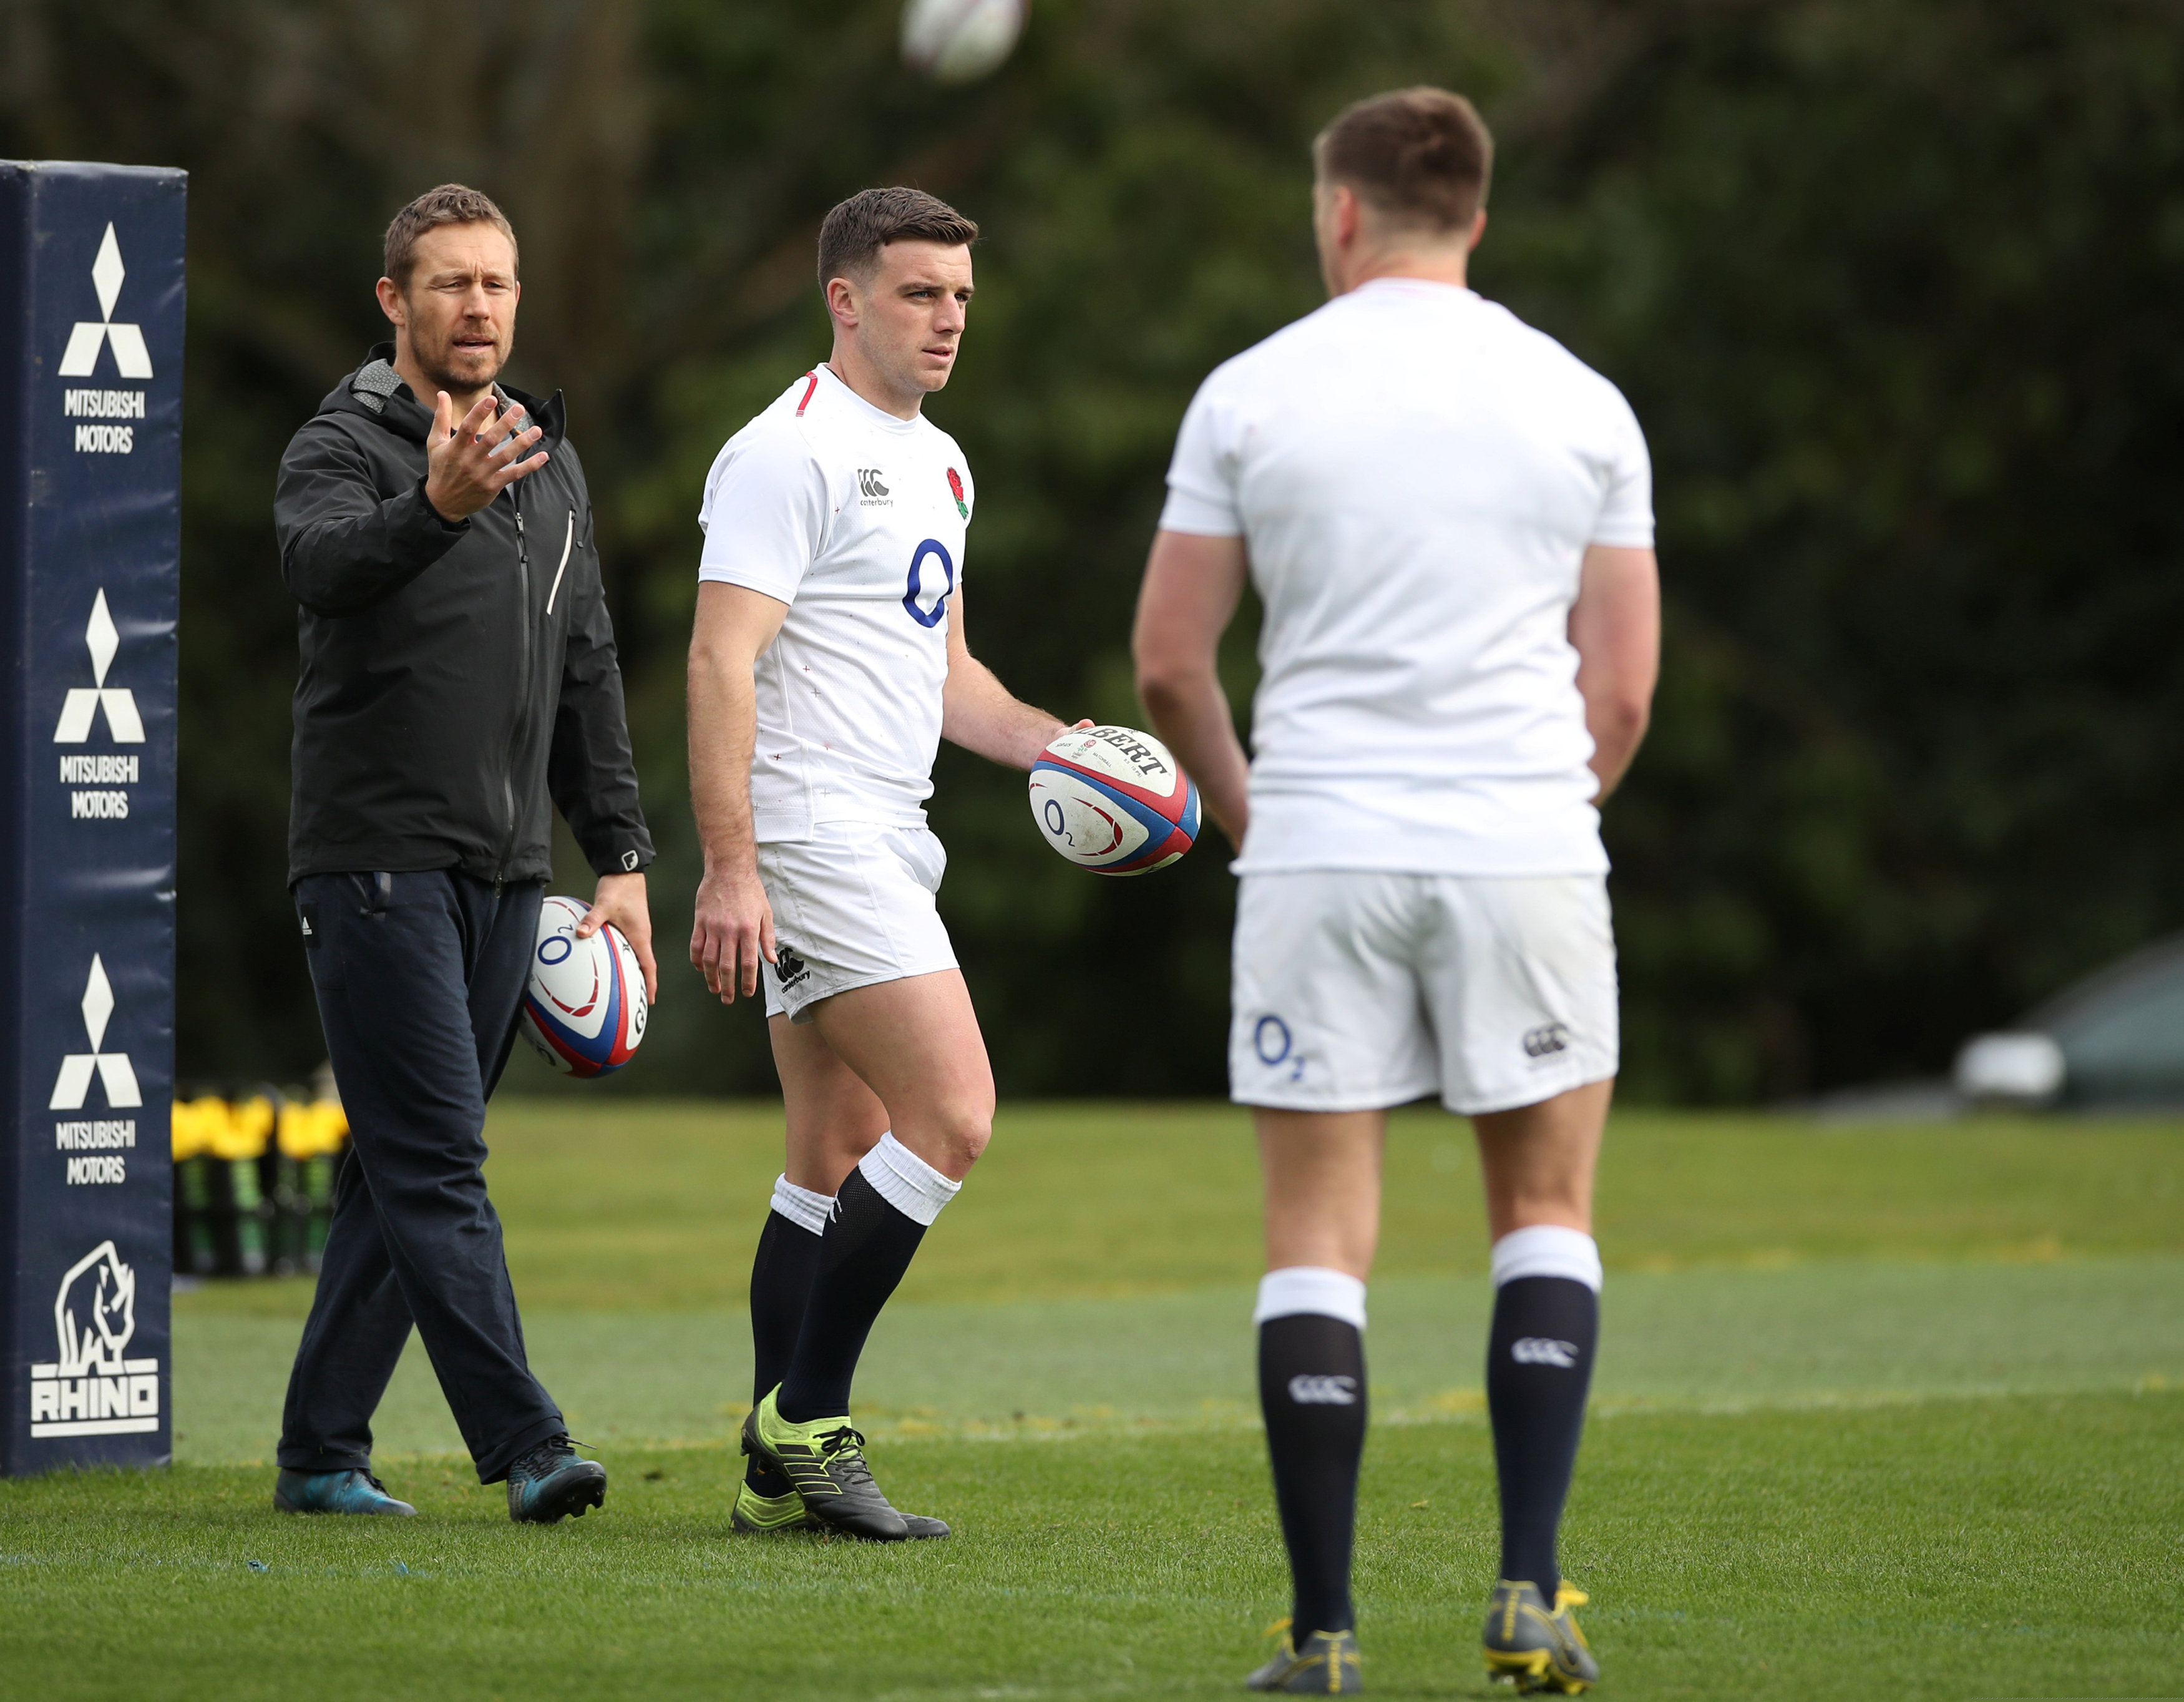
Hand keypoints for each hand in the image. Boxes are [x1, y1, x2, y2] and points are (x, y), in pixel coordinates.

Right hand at [423, 391, 546, 521]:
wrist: (443, 502)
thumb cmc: (441, 469)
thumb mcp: (436, 443)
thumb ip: (441, 417)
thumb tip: (443, 393)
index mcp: (455, 447)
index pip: (468, 427)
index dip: (479, 412)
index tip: (492, 399)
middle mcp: (470, 460)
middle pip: (490, 439)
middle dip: (506, 423)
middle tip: (519, 409)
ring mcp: (482, 474)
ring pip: (505, 456)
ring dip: (522, 443)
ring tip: (537, 430)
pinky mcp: (493, 486)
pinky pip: (514, 474)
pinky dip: (529, 466)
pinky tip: (543, 456)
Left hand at [577, 871, 657, 1001]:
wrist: (625, 872)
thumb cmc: (619, 888)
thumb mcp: (604, 904)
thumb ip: (593, 920)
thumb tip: (580, 933)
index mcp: (640, 936)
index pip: (648, 965)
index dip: (650, 984)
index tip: (650, 1001)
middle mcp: (640, 936)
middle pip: (644, 966)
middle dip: (642, 984)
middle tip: (636, 1001)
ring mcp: (635, 932)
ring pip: (636, 957)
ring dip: (634, 972)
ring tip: (625, 988)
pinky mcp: (628, 926)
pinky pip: (628, 948)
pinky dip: (624, 960)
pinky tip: (612, 963)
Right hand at [689, 864, 775, 1003]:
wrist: (729, 869)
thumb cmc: (750, 891)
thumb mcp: (766, 913)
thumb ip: (768, 938)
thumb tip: (771, 959)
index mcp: (748, 930)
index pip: (748, 963)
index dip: (748, 981)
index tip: (747, 992)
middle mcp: (730, 931)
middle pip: (727, 966)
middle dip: (727, 986)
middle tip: (727, 999)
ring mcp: (712, 927)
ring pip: (708, 960)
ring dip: (711, 978)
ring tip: (714, 988)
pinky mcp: (700, 922)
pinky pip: (695, 946)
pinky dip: (696, 960)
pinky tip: (700, 968)